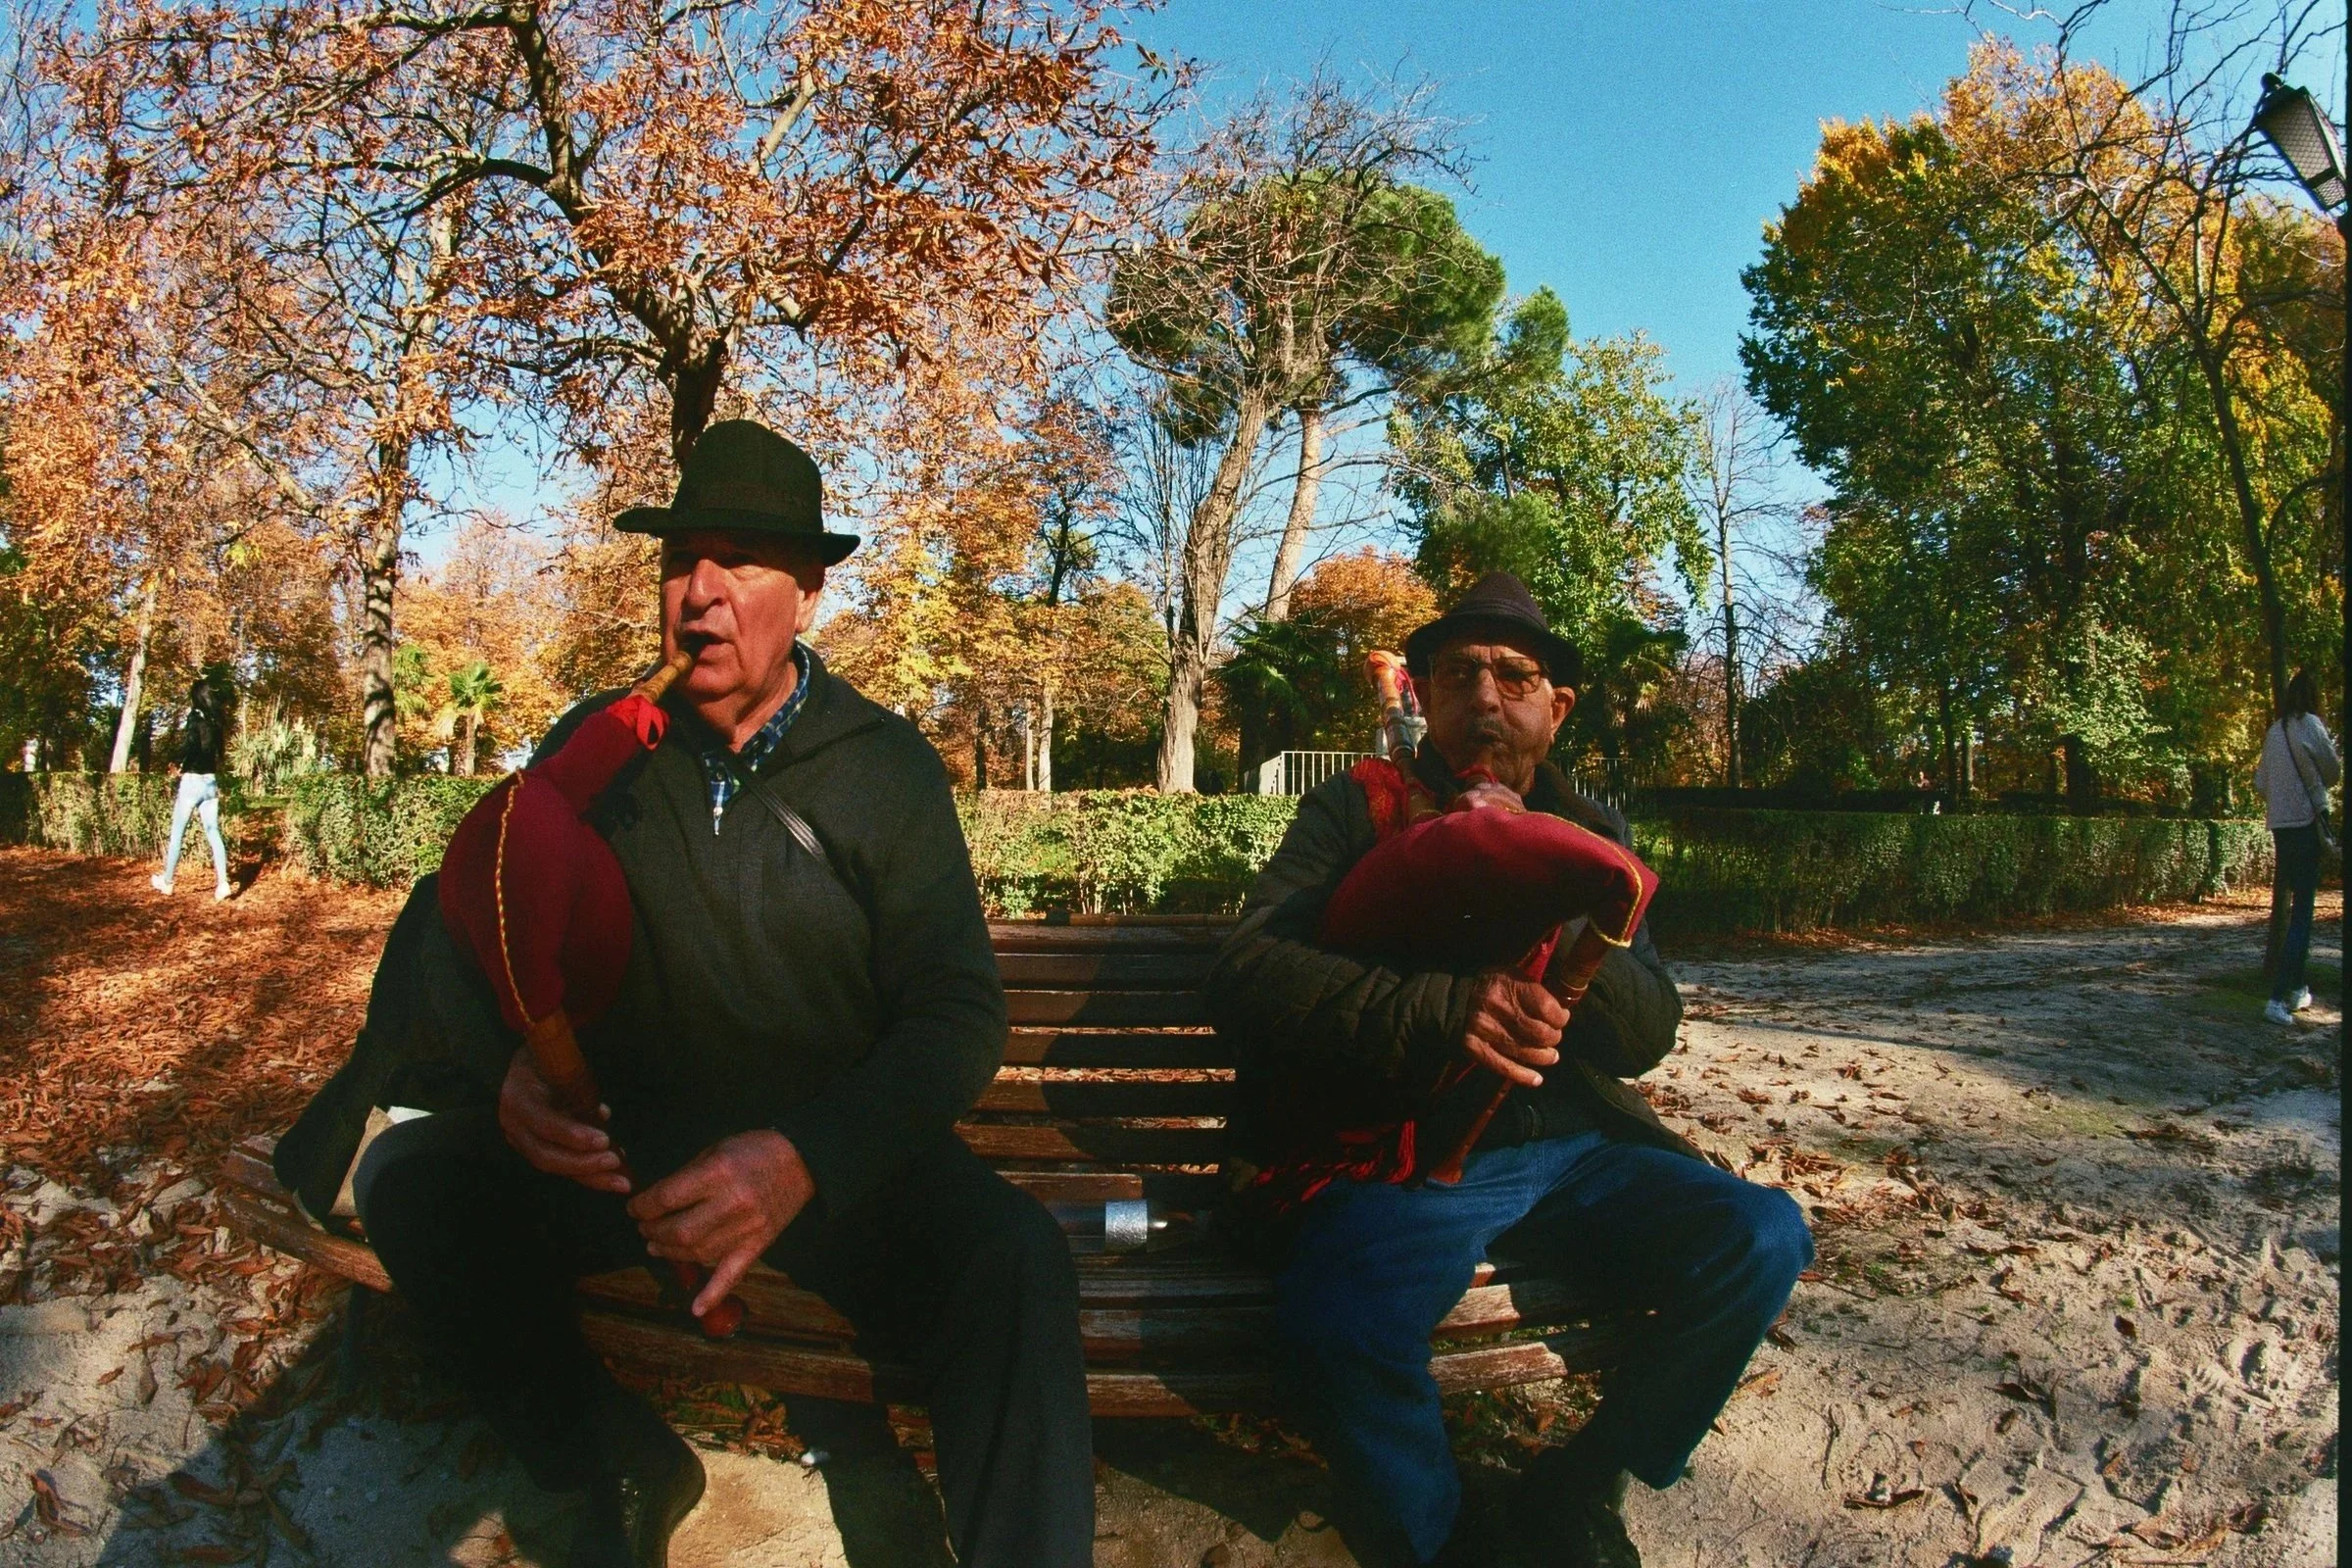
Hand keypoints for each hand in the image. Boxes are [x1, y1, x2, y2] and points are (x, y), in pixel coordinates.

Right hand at [498, 1047, 628, 1193]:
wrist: (531, 1061)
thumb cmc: (553, 1059)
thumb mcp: (563, 1062)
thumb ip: (580, 1085)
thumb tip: (602, 1114)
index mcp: (520, 1096)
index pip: (544, 1123)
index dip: (572, 1135)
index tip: (604, 1140)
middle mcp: (514, 1123)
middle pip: (545, 1154)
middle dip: (583, 1163)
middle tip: (615, 1162)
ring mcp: (520, 1139)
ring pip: (554, 1165)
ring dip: (589, 1175)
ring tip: (620, 1180)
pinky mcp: (532, 1148)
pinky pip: (560, 1165)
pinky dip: (586, 1171)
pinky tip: (612, 1176)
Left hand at [629, 1130, 815, 1318]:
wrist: (803, 1161)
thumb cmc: (754, 1150)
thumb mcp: (716, 1150)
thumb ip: (687, 1177)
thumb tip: (656, 1201)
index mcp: (718, 1174)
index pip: (668, 1198)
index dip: (643, 1206)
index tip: (634, 1208)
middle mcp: (731, 1204)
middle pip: (678, 1232)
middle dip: (653, 1232)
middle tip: (644, 1228)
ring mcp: (747, 1228)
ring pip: (698, 1254)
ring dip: (670, 1254)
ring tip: (657, 1247)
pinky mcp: (758, 1245)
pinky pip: (733, 1274)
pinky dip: (713, 1293)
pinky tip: (695, 1309)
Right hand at [1462, 972, 1566, 1087]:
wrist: (1452, 999)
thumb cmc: (1490, 987)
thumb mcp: (1512, 975)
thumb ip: (1535, 989)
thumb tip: (1561, 1008)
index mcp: (1509, 986)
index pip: (1547, 1008)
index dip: (1560, 1018)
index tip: (1561, 1018)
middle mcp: (1497, 1008)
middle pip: (1540, 1033)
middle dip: (1553, 1038)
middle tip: (1553, 1037)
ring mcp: (1486, 1031)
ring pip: (1527, 1052)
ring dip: (1544, 1057)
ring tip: (1550, 1056)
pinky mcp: (1475, 1048)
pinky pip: (1505, 1066)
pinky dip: (1524, 1076)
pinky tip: (1536, 1079)